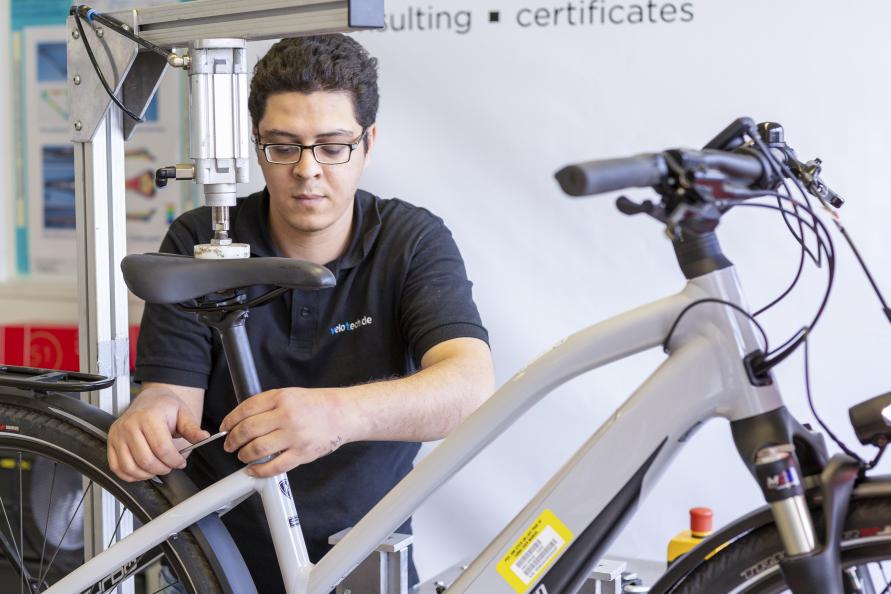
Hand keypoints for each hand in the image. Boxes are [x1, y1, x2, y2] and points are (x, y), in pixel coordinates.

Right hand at [108, 391, 209, 481]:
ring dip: (147, 474)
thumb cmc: (165, 406)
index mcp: (148, 417)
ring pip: (130, 467)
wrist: (149, 399)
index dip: (174, 460)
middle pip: (146, 460)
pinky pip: (117, 468)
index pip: (162, 449)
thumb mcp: (183, 413)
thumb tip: (203, 438)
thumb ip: (192, 428)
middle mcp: (130, 426)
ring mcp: (118, 435)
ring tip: (158, 468)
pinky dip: (131, 475)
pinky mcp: (111, 443)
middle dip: (163, 469)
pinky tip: (143, 471)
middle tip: (170, 466)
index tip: (181, 462)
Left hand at [220, 388, 353, 476]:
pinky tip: (254, 470)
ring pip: (257, 450)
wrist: (343, 414)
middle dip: (232, 440)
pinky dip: (259, 471)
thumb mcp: (290, 394)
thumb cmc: (317, 405)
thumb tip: (242, 419)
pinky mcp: (302, 454)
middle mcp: (286, 416)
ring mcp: (294, 436)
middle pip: (248, 430)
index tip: (225, 428)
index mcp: (281, 398)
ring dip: (244, 455)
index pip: (246, 409)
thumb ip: (268, 405)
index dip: (230, 420)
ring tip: (243, 456)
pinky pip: (274, 467)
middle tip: (229, 445)